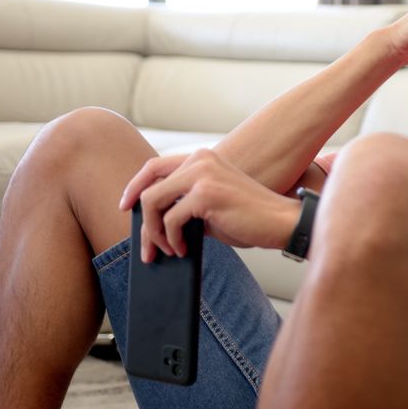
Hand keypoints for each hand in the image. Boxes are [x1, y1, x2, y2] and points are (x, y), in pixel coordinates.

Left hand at [119, 150, 300, 262]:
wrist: (281, 222)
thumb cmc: (250, 218)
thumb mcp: (213, 204)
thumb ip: (187, 203)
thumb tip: (154, 222)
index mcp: (202, 158)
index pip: (155, 166)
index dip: (135, 186)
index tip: (126, 207)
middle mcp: (200, 160)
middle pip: (148, 186)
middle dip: (141, 220)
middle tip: (145, 248)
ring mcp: (202, 174)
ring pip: (153, 202)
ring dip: (155, 233)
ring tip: (169, 250)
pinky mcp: (205, 194)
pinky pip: (170, 219)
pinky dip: (172, 240)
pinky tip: (184, 250)